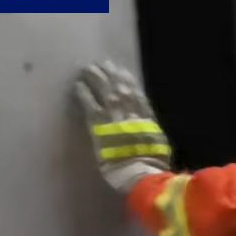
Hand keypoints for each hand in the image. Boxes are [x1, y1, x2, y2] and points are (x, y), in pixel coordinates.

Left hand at [72, 61, 171, 192]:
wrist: (139, 172)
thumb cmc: (151, 164)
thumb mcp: (157, 145)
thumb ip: (150, 132)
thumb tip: (147, 129)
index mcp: (147, 117)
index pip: (136, 92)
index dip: (128, 80)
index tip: (122, 70)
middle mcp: (131, 110)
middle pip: (119, 85)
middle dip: (110, 73)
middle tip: (102, 64)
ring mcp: (115, 114)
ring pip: (104, 88)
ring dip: (96, 77)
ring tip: (88, 69)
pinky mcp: (99, 122)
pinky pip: (89, 102)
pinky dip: (84, 92)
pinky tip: (78, 85)